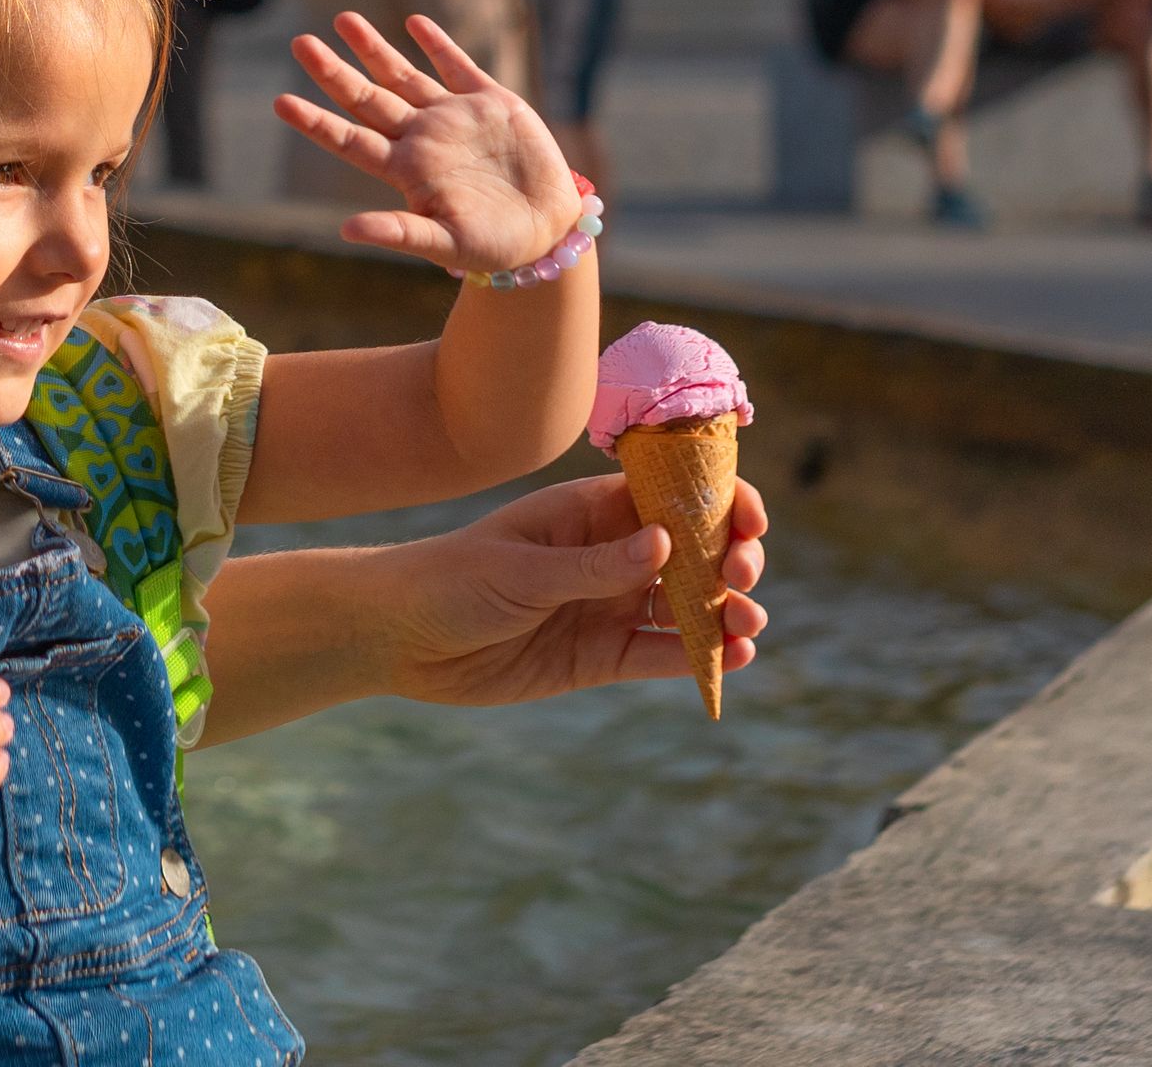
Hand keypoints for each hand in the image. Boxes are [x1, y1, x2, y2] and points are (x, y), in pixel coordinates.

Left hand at [277, 12, 586, 278]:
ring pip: (404, 75)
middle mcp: (422, 139)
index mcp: (406, 171)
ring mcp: (454, 118)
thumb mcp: (445, 243)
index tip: (281, 102)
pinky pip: (457, 67)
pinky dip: (436, 44)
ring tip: (343, 19)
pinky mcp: (491, 104)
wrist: (549, 231)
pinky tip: (413, 23)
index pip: (350, 139)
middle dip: (334, 71)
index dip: (316, 121)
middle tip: (299, 43)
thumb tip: (346, 231)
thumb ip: (399, 231)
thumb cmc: (494, 246)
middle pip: (367, 98)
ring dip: (374, 48)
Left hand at [373, 473, 768, 708]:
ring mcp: (607, 605)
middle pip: (691, 550)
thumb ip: (593, 565)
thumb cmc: (452, 579)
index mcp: (591, 510)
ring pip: (685, 604)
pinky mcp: (599, 657)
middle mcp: (610, 554)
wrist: (402, 637)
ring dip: (726, 610)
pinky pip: (659, 653)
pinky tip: (733, 655)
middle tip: (741, 576)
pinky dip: (699, 655)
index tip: (749, 520)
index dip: (719, 501)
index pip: (671, 494)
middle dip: (730, 558)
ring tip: (750, 623)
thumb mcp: (521, 570)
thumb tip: (666, 543)